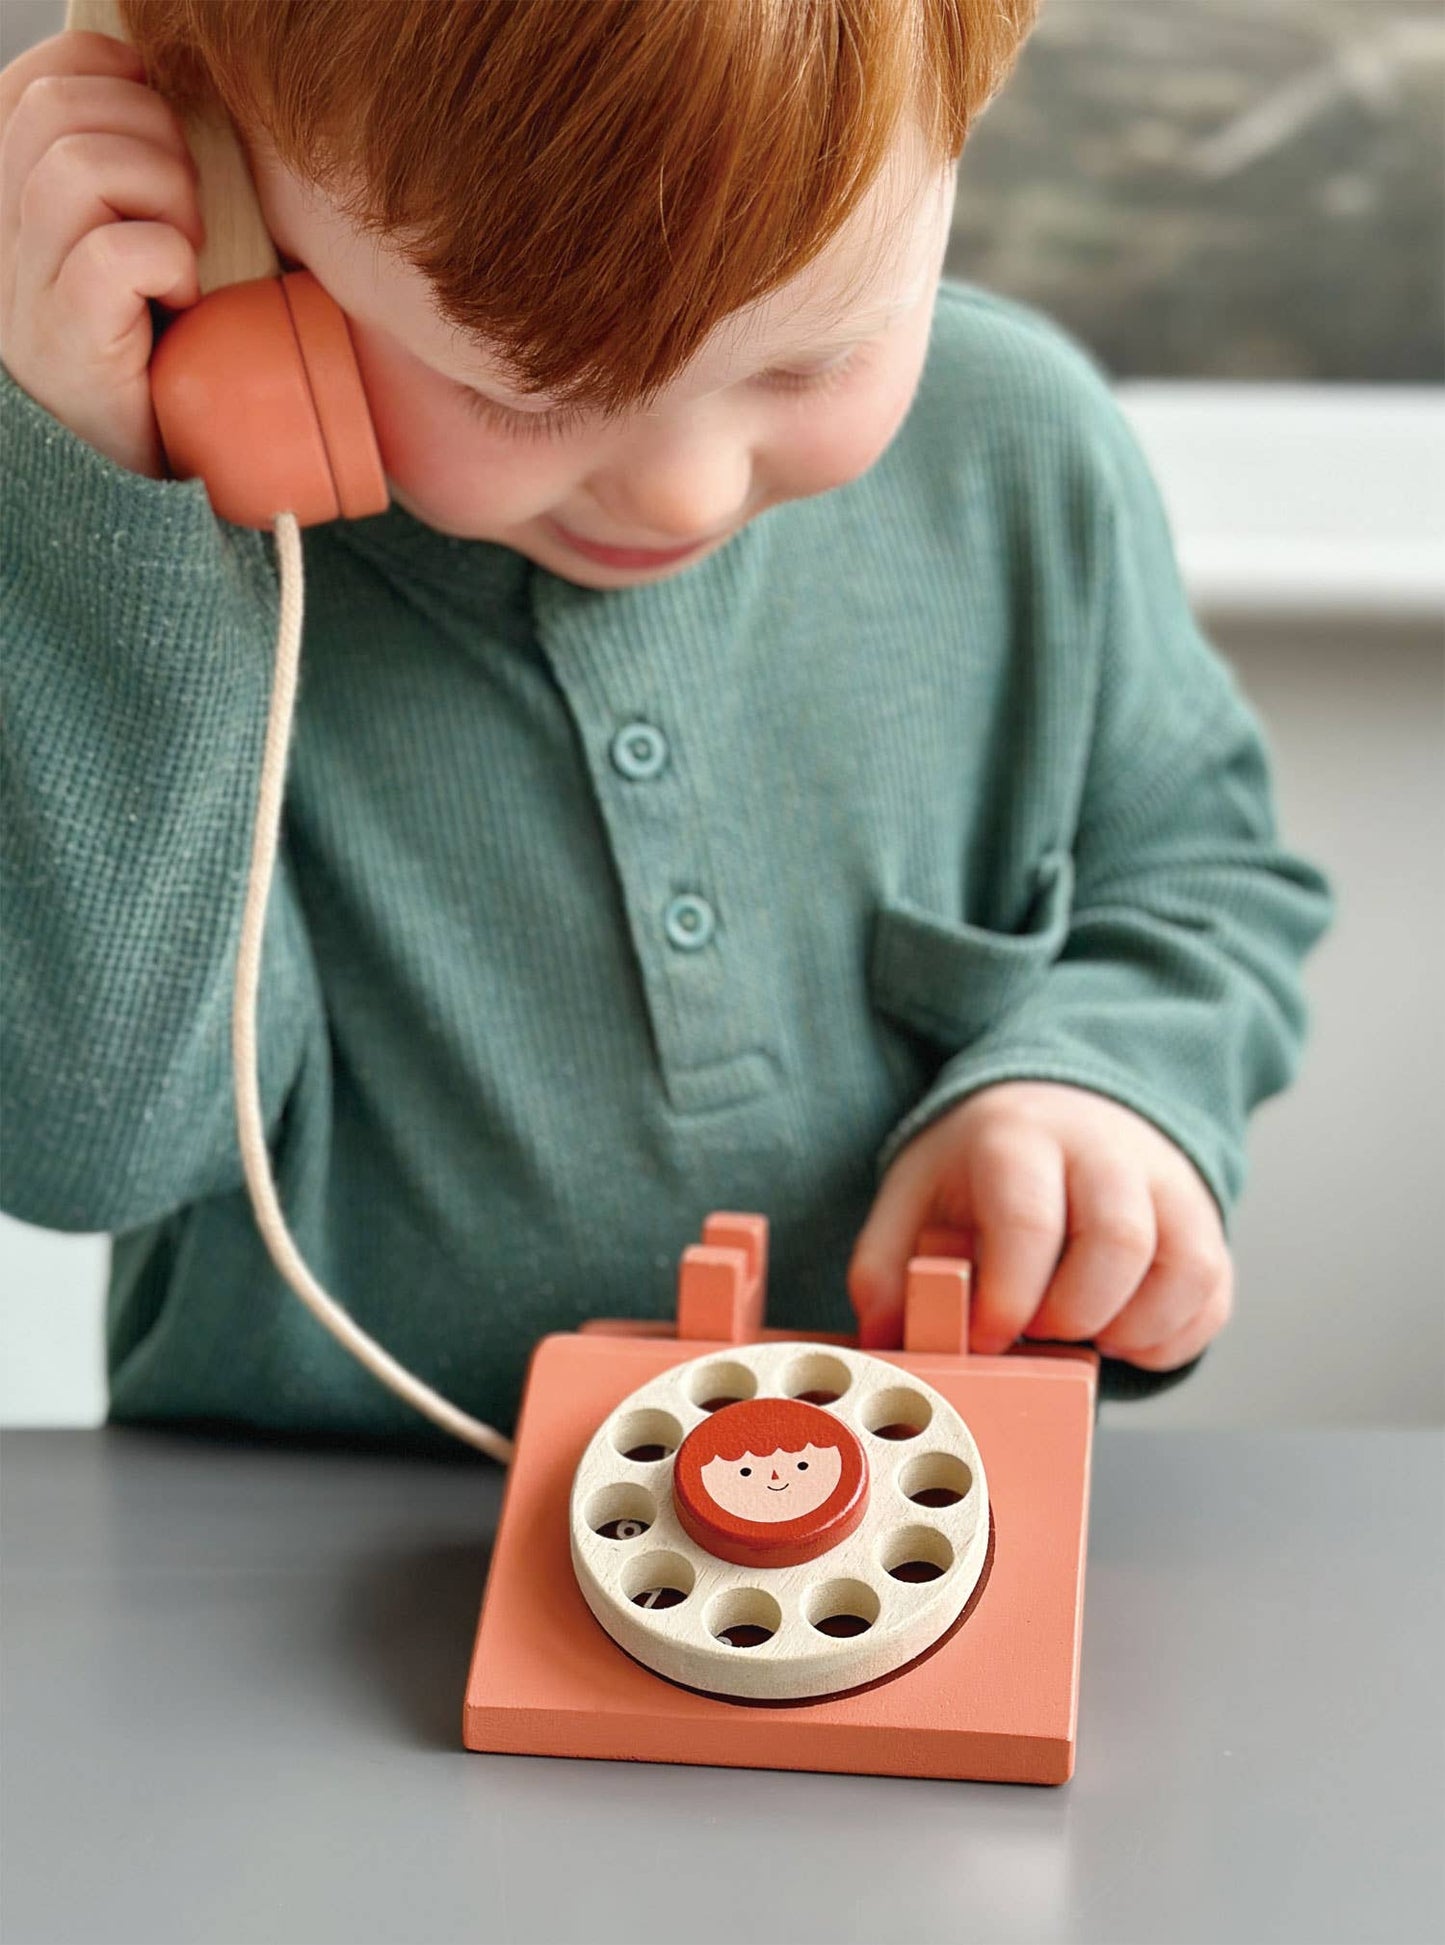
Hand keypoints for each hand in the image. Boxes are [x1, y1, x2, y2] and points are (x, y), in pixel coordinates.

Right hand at [0, 29, 203, 475]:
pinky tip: (182, 300)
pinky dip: (168, 260)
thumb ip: (130, 171)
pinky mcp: (63, 342)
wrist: (159, 478)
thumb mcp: (141, 242)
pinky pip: (115, 252)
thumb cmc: (169, 353)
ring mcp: (22, 293)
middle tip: (186, 209)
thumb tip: (158, 84)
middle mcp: (0, 240)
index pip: (33, 84)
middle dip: (150, 136)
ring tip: (186, 251)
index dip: (105, 76)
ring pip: (80, 168)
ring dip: (164, 194)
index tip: (160, 117)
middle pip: (55, 112)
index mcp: (12, 202)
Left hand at [847, 1080, 1232, 1368]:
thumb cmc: (982, 1169)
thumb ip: (885, 1268)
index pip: (1028, 1219)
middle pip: (1119, 1240)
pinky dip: (1170, 1337)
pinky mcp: (1204, 1222)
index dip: (1007, 1297)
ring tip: (1081, 1336)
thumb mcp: (915, 1197)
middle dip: (1073, 1315)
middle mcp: (1106, 1149)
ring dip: (1131, 1331)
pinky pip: (1212, 1294)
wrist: (1060, 1109)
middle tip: (1037, 1333)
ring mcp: (1166, 1183)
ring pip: (1185, 1268)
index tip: (987, 1337)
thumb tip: (882, 1343)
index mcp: (1020, 1137)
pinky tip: (1121, 1337)